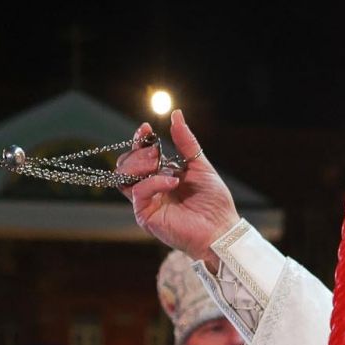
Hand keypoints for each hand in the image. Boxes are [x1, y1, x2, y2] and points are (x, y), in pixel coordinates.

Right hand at [115, 109, 240, 271]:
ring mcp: (146, 203)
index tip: (145, 129)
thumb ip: (186, 143)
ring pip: (123, 178)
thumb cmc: (214, 203)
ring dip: (138, 165)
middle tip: (156, 152)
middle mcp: (150, 189)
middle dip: (137, 153)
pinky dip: (153, 182)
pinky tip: (172, 182)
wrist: (221, 229)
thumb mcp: (201, 167)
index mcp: (160, 176)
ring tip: (158, 163)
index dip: (138, 141)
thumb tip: (176, 114)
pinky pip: (138, 192)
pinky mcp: (146, 216)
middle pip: (124, 165)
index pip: (138, 156)